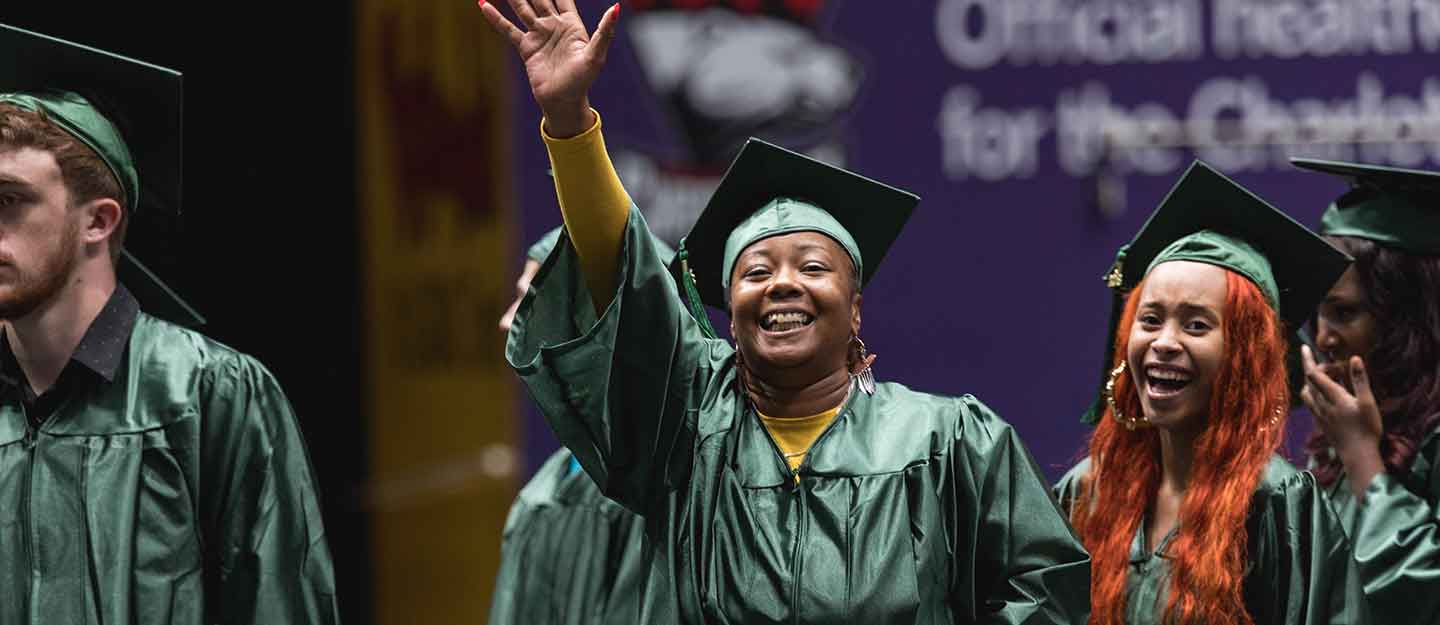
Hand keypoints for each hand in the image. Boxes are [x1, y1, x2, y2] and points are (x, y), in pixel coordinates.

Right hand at [479, 0, 618, 136]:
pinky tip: (484, 5)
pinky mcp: (526, 47)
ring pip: (523, 8)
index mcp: (572, 24)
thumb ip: (604, 31)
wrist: (563, 101)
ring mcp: (539, 35)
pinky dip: (496, 18)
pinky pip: (508, 29)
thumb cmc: (583, 80)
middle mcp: (554, 25)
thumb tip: (616, 9)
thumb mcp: (596, 54)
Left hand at [1301, 346, 1384, 493]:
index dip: (1308, 359)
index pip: (1313, 373)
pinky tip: (1324, 396)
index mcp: (1332, 396)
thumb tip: (1354, 358)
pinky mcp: (1320, 423)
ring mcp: (1318, 415)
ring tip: (1326, 378)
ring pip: (1306, 393)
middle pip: (1308, 382)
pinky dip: (1313, 394)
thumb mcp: (1368, 402)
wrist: (1357, 455)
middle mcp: (1321, 404)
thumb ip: (1359, 380)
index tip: (1305, 346)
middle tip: (1330, 365)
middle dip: (1313, 369)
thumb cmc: (1366, 428)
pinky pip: (1310, 404)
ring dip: (1311, 382)